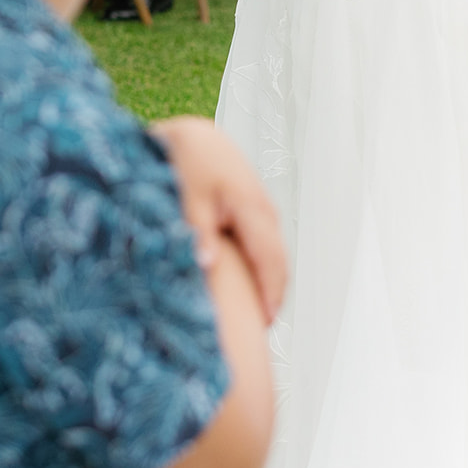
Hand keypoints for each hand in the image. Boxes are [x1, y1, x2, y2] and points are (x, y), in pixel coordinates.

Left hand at [152, 115, 286, 322]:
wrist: (194, 135)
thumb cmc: (189, 161)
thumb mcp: (188, 196)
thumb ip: (197, 230)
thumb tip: (207, 265)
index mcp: (251, 206)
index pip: (269, 259)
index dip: (269, 294)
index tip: (263, 324)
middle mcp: (264, 209)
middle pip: (279, 261)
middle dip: (274, 296)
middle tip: (261, 332)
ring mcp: (263, 208)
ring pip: (274, 253)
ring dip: (270, 283)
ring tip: (258, 316)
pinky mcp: (255, 209)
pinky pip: (266, 244)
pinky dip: (264, 268)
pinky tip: (249, 286)